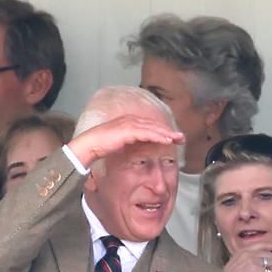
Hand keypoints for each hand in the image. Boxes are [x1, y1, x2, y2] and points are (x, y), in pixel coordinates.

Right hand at [67, 115, 184, 167]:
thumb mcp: (120, 144)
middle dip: (169, 131)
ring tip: (178, 138)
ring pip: (152, 128)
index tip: (173, 137)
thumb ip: (130, 144)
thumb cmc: (102, 146)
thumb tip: (138, 151)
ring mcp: (129, 124)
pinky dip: (158, 135)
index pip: (149, 126)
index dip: (162, 131)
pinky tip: (167, 140)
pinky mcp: (127, 130)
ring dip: (167, 133)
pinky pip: (146, 133)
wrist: (89, 145)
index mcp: (129, 123)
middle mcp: (130, 120)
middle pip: (154, 125)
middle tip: (182, 137)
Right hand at [223, 241, 271, 271]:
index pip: (261, 244)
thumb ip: (245, 258)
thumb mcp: (234, 263)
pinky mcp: (256, 268)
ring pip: (271, 261)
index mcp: (242, 250)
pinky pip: (270, 270)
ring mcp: (252, 259)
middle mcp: (247, 252)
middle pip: (268, 253)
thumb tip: (259, 260)